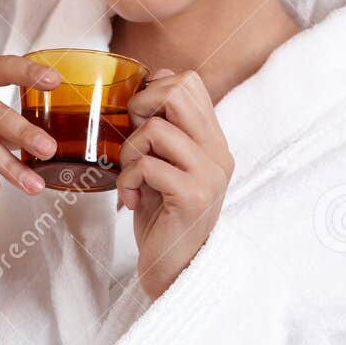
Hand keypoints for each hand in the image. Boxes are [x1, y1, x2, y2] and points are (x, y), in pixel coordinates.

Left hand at [118, 68, 234, 300]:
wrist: (174, 269)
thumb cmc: (162, 216)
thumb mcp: (162, 164)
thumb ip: (164, 127)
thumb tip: (160, 75)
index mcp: (212, 142)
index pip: (190, 83)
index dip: (154, 92)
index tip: (139, 121)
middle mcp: (218, 153)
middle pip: (179, 92)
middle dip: (142, 107)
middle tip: (134, 139)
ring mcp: (209, 174)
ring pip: (157, 129)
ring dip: (130, 151)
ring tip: (131, 177)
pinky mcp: (194, 196)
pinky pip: (147, 165)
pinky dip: (127, 180)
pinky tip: (129, 200)